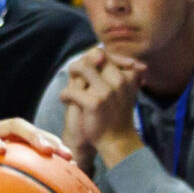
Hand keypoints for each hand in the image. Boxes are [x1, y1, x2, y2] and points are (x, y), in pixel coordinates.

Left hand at [0, 112, 70, 192]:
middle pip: (10, 125)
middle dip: (29, 135)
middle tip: (47, 150)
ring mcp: (1, 135)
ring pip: (28, 133)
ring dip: (48, 142)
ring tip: (68, 158)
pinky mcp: (12, 143)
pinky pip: (34, 147)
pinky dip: (50, 156)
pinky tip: (71, 174)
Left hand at [59, 47, 145, 167]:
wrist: (116, 141)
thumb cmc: (114, 114)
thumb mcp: (116, 89)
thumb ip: (106, 71)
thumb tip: (95, 51)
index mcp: (128, 76)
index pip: (105, 54)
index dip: (91, 58)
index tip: (86, 70)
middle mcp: (120, 80)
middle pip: (94, 56)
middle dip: (81, 63)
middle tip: (74, 75)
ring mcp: (108, 91)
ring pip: (83, 66)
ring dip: (72, 73)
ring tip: (70, 84)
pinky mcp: (95, 103)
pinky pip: (72, 90)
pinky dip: (65, 95)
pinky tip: (65, 100)